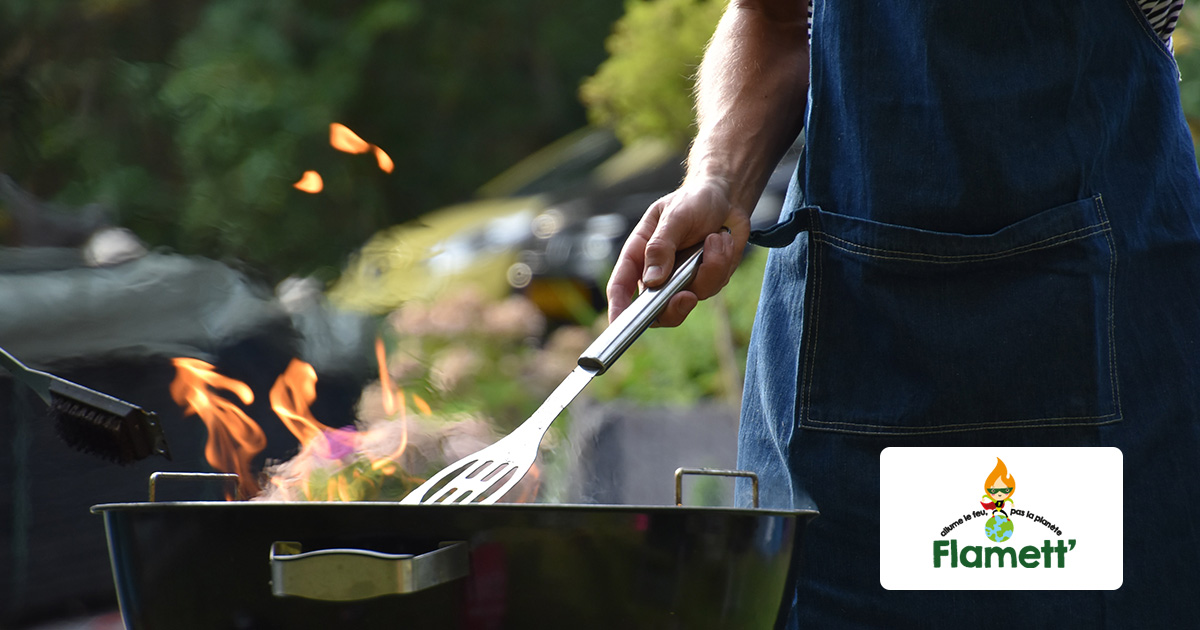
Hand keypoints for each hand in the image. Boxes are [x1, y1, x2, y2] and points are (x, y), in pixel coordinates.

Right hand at [606, 177, 750, 325]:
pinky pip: (714, 286)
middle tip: (686, 296)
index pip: (621, 286)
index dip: (617, 309)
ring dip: (709, 269)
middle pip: (656, 310)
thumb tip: (652, 280)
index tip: (619, 325)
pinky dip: (722, 263)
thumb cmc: (692, 201)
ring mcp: (682, 280)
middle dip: (673, 308)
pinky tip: (722, 240)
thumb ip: (661, 246)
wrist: (726, 198)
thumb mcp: (674, 216)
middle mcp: (657, 273)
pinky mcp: (706, 280)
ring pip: (691, 297)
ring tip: (715, 238)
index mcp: (639, 255)